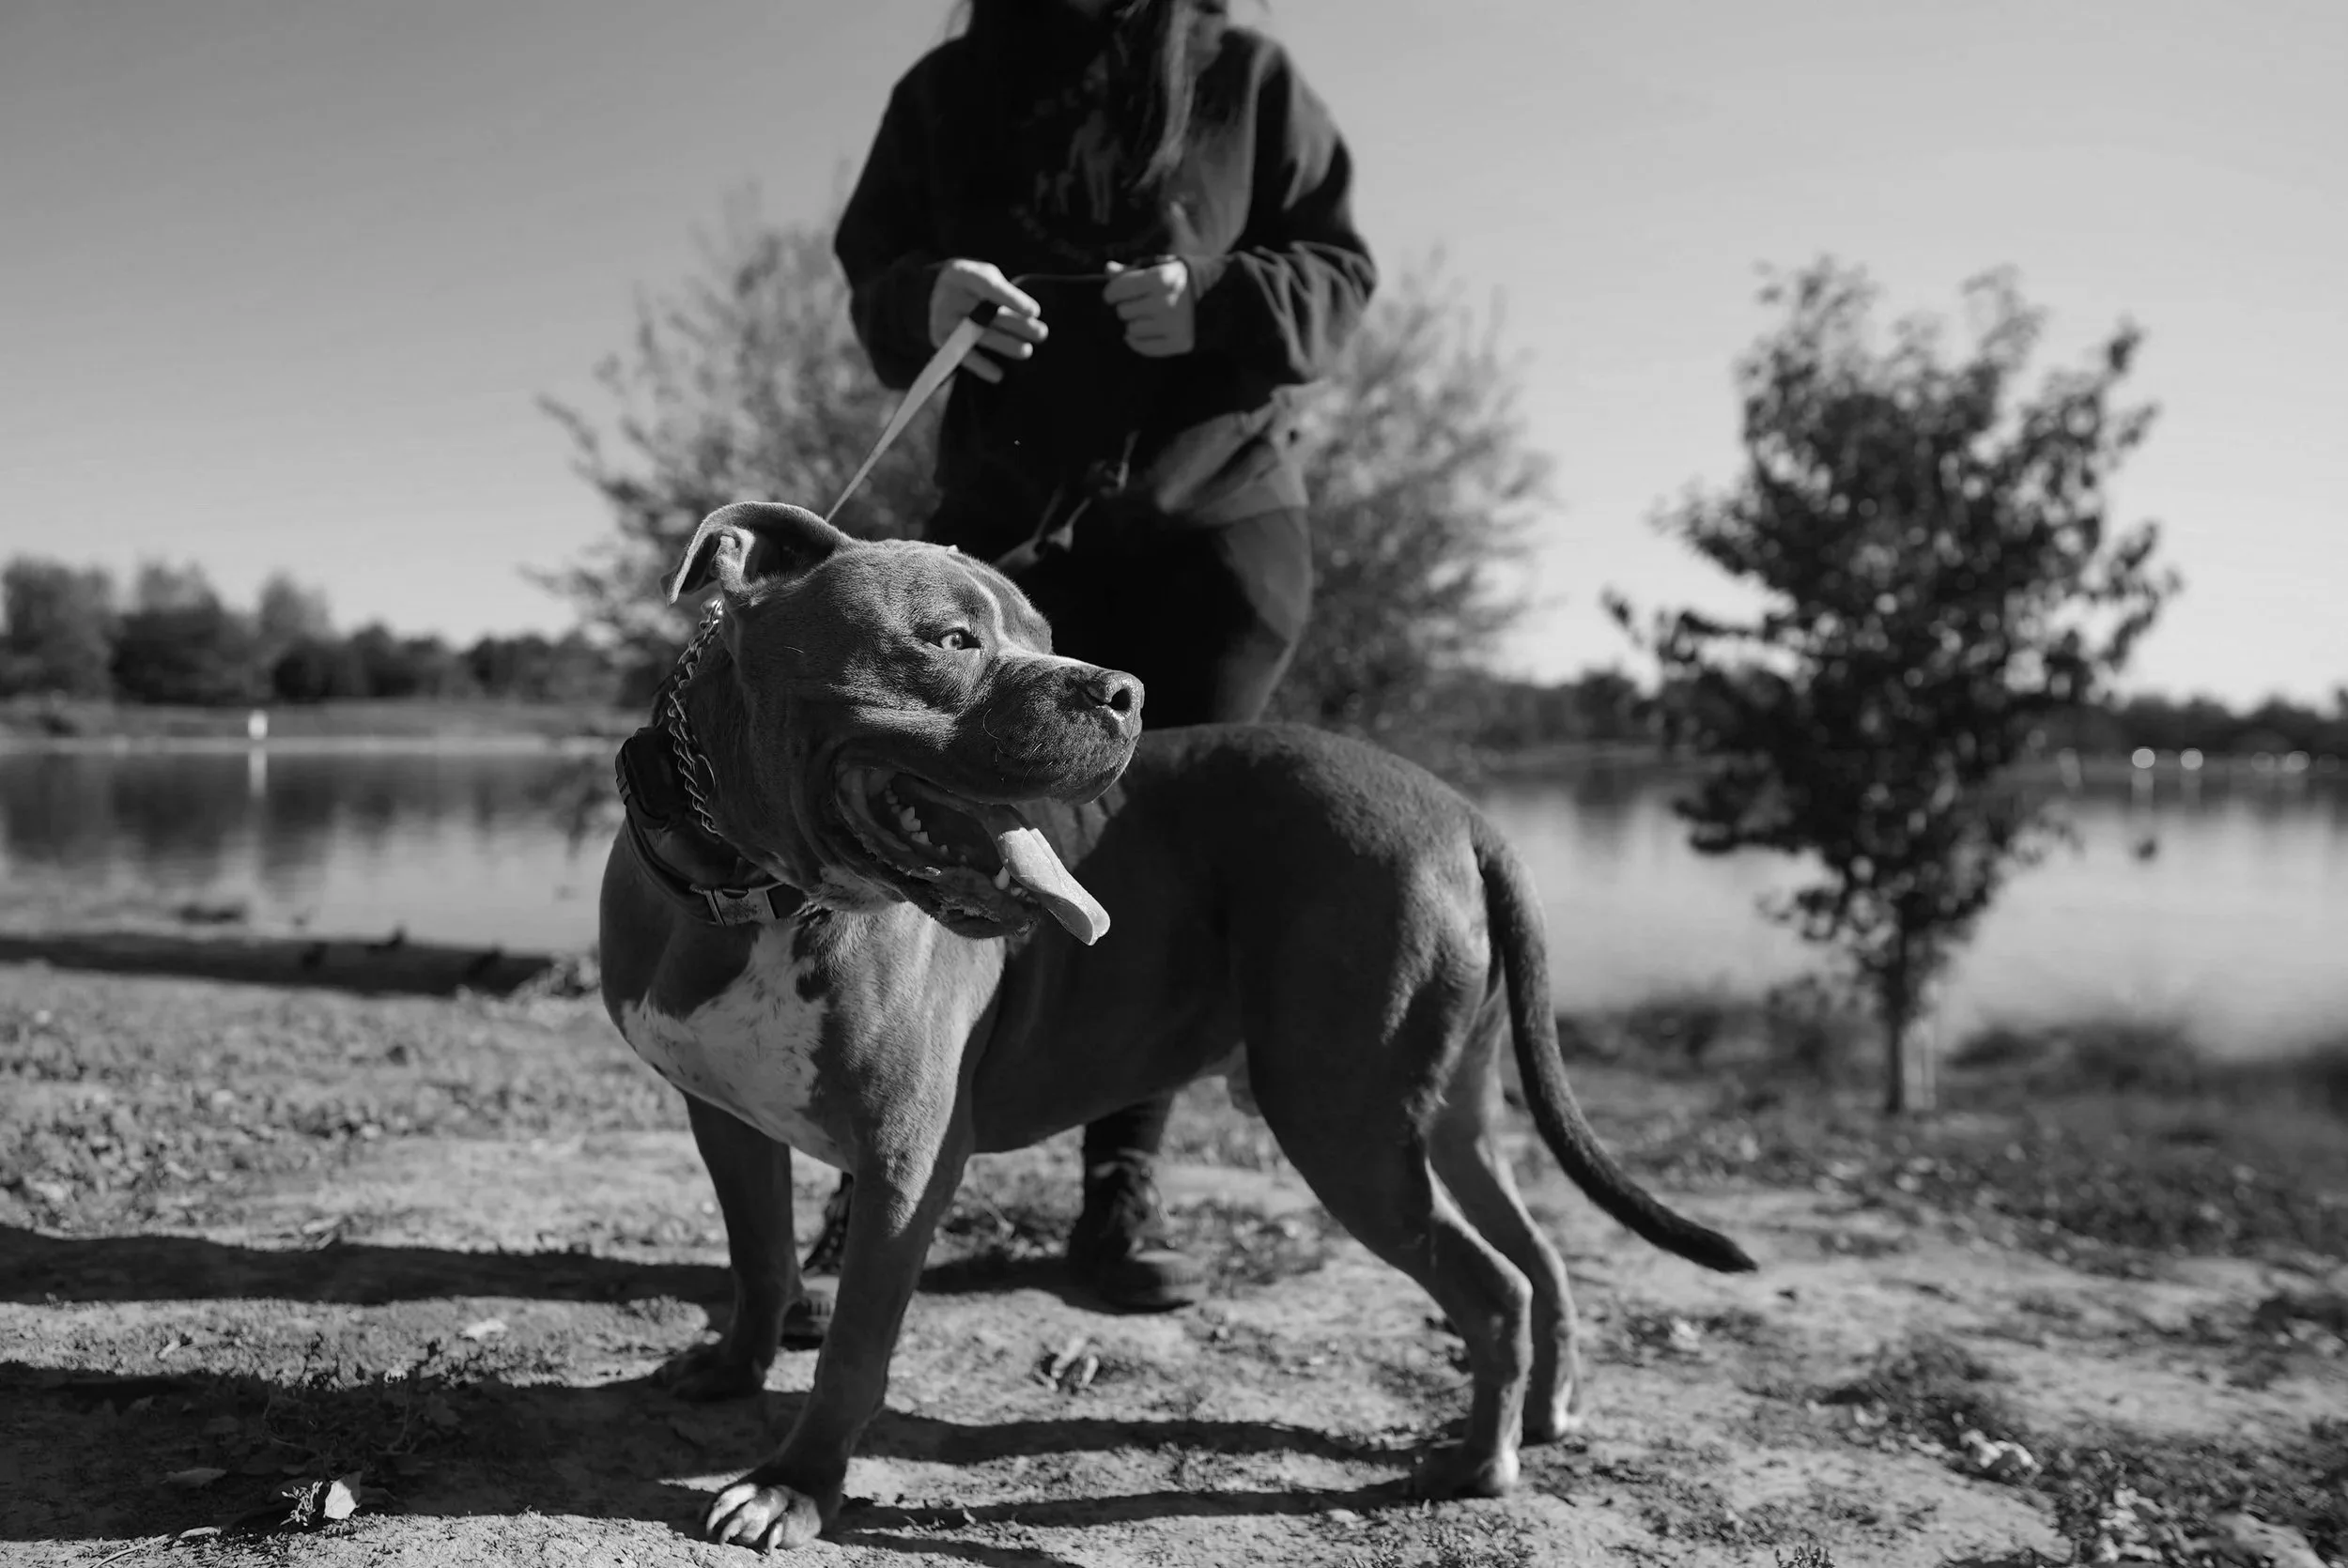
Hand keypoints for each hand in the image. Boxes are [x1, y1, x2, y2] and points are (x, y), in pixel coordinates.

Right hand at [928, 260, 1046, 383]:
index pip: (990, 287)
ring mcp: (944, 319)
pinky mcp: (940, 338)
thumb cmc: (973, 284)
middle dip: (1017, 325)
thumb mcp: (986, 276)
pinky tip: (998, 374)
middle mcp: (951, 297)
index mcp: (964, 274)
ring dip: (1006, 344)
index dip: (1012, 299)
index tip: (1034, 312)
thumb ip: (1005, 293)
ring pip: (980, 334)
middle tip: (1041, 333)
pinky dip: (981, 366)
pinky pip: (963, 354)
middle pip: (988, 314)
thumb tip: (1031, 317)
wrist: (936, 290)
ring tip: (1026, 351)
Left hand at [1104, 259, 1194, 357]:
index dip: (1112, 292)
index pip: (1117, 290)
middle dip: (1128, 308)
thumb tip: (1108, 269)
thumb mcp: (1157, 267)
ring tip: (1152, 316)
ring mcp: (1175, 325)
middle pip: (1122, 312)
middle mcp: (1168, 302)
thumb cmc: (1178, 280)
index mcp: (1161, 278)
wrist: (1217, 297)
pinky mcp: (1180, 343)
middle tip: (1143, 304)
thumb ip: (1131, 270)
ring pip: (1131, 331)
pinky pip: (1143, 348)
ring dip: (1136, 324)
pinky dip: (1141, 342)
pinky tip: (1150, 332)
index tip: (1114, 295)